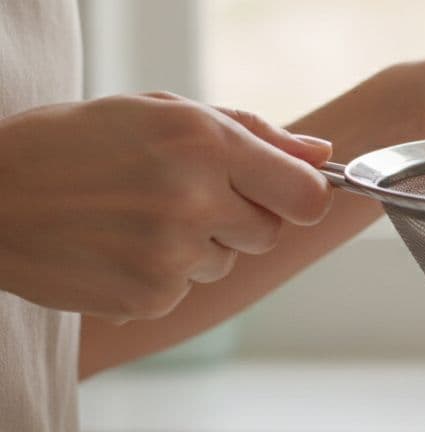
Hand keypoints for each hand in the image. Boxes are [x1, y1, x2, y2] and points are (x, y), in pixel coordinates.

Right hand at [0, 93, 332, 320]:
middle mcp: (194, 198)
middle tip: (178, 196)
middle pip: (270, 232)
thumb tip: (322, 155)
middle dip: (238, 218)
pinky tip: (116, 247)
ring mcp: (172, 254)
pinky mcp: (151, 297)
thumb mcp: (159, 113)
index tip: (280, 194)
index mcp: (204, 143)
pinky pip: (185, 290)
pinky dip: (160, 275)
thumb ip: (252, 132)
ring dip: (196, 246)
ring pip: (226, 262)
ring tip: (134, 218)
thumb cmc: (75, 144)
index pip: (307, 195)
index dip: (297, 197)